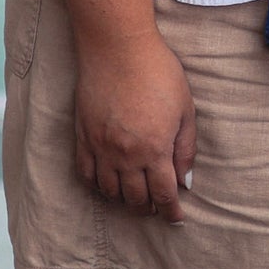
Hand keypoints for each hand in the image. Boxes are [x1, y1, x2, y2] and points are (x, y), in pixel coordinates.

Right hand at [74, 32, 196, 223]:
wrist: (118, 49)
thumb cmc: (159, 73)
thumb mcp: (185, 109)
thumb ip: (185, 148)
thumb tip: (185, 180)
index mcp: (155, 150)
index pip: (163, 194)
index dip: (170, 212)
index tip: (176, 219)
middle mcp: (126, 156)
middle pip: (135, 198)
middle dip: (148, 209)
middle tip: (156, 209)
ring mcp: (101, 148)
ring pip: (109, 191)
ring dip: (123, 201)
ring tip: (133, 199)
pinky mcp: (83, 137)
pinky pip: (86, 174)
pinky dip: (96, 186)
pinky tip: (106, 186)